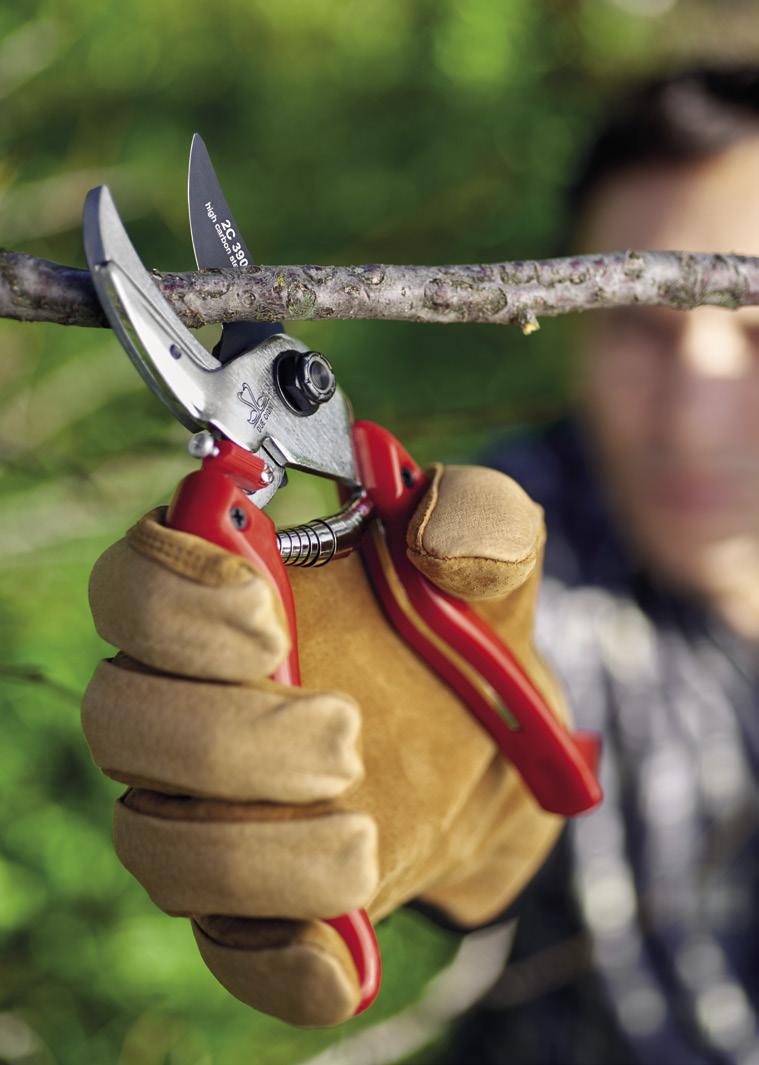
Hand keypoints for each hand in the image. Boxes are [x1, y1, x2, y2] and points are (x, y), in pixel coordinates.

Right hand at [81, 464, 567, 1025]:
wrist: (498, 743)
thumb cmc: (465, 632)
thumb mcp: (495, 558)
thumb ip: (483, 517)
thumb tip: (441, 542)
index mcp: (221, 602)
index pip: (130, 588)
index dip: (170, 599)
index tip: (267, 616)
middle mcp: (191, 702)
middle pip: (122, 719)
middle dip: (222, 735)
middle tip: (345, 733)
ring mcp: (215, 808)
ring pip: (155, 842)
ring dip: (250, 852)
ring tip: (364, 838)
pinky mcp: (260, 899)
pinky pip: (230, 948)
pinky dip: (276, 962)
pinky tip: (342, 957)